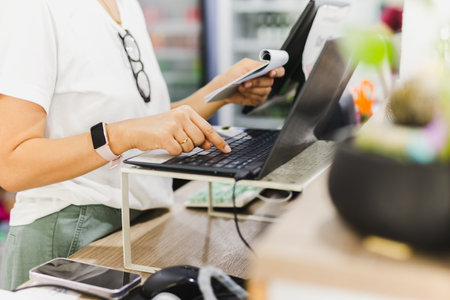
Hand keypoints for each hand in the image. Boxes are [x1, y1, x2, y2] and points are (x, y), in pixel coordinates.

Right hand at [110, 105, 230, 155]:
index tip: (226, 149)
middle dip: (193, 145)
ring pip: (190, 147)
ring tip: (170, 140)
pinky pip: (178, 151)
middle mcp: (181, 115)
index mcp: (186, 111)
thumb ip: (194, 132)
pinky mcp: (165, 136)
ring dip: (182, 148)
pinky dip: (172, 152)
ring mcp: (173, 125)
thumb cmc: (157, 128)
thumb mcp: (177, 125)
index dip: (218, 141)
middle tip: (180, 141)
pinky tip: (164, 144)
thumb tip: (210, 144)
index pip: (207, 128)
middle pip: (200, 139)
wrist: (133, 129)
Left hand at [222, 58, 284, 105]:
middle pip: (270, 82)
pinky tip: (242, 93)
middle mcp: (265, 80)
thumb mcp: (243, 66)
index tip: (271, 73)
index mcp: (264, 70)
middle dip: (257, 82)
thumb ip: (256, 65)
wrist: (223, 87)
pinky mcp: (258, 99)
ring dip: (252, 89)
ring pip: (264, 91)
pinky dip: (250, 95)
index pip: (279, 70)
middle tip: (245, 82)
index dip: (278, 71)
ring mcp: (263, 91)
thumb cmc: (233, 75)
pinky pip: (259, 98)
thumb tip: (266, 65)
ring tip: (241, 87)